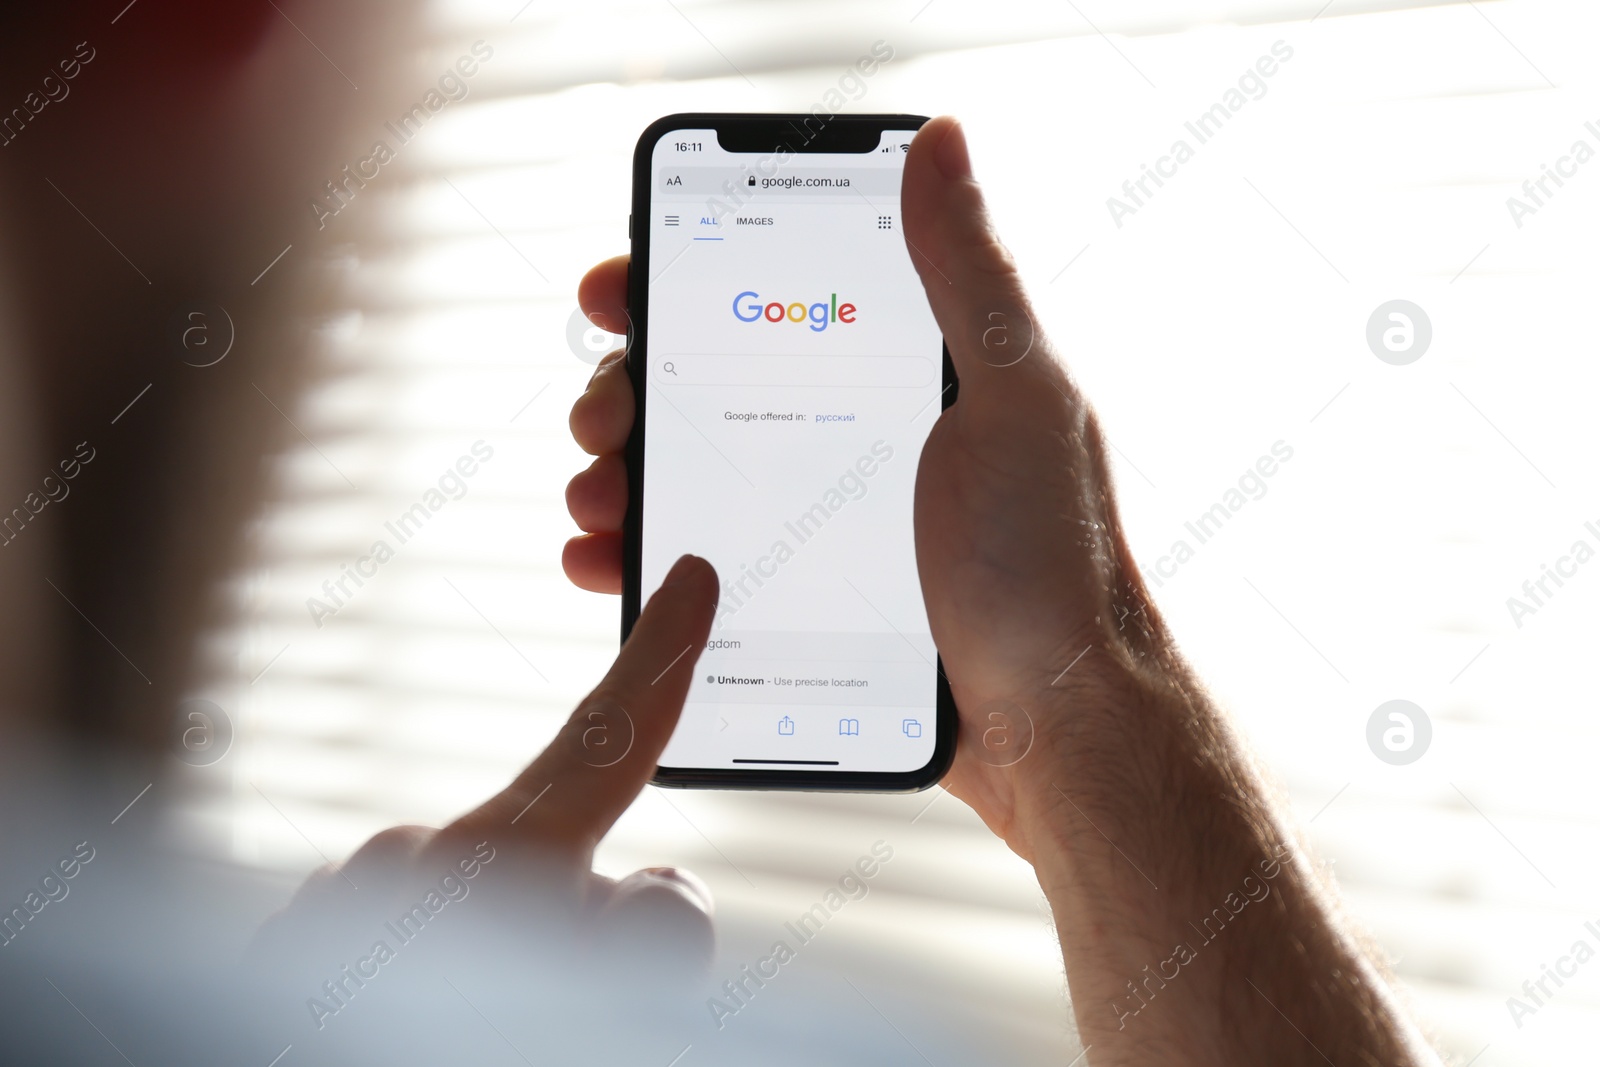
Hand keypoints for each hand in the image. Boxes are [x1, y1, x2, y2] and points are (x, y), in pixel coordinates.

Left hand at [251, 554, 721, 1033]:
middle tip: (561, 987)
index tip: (692, 577)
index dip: (665, 658)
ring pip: (481, 913)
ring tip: (465, 1013)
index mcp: (501, 857)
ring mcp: (347, 896)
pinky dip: (425, 979)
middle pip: (553, 851)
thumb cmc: (452, 1038)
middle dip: (586, 913)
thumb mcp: (598, 1001)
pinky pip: (402, 941)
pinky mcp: (296, 938)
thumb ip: (658, 927)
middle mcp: (415, 855)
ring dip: (497, 966)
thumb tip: (643, 890)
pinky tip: (402, 1015)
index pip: (610, 736)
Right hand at [563, 117, 1149, 859]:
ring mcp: (811, 525)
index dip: (676, 281)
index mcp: (889, 376)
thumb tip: (940, 138)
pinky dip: (635, 559)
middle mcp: (842, 440)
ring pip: (681, 477)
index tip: (615, 291)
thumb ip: (968, 276)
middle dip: (625, 390)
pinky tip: (605, 563)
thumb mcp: (1017, 401)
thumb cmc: (1052, 561)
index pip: (763, 297)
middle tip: (601, 420)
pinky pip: (690, 568)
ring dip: (616, 474)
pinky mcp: (791, 604)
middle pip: (698, 388)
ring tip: (598, 498)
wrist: (1055, 726)